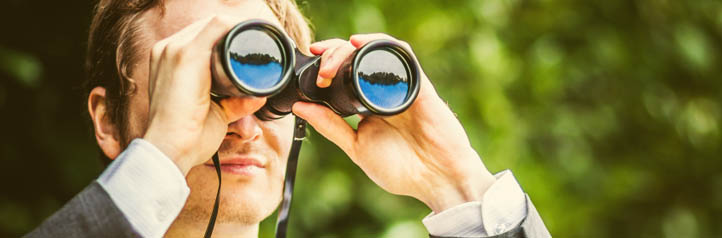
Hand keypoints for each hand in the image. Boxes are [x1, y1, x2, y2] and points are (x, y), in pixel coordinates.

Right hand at [143, 16, 265, 174]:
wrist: (169, 150)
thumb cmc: (186, 137)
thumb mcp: (215, 113)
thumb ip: (235, 103)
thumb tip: (258, 96)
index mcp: (170, 60)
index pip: (204, 36)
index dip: (230, 37)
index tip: (253, 47)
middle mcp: (169, 49)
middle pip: (212, 27)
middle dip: (240, 32)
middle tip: (265, 45)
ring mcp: (175, 49)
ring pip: (217, 23)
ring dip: (242, 29)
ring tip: (264, 39)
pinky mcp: (186, 56)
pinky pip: (218, 27)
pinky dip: (239, 28)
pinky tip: (255, 34)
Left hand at [292, 34, 496, 212]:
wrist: (436, 180)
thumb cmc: (402, 169)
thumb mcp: (356, 147)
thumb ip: (330, 126)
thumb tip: (300, 106)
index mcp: (368, 103)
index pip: (345, 72)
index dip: (326, 63)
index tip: (308, 65)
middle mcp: (384, 90)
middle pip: (356, 57)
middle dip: (332, 54)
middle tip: (319, 69)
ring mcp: (401, 85)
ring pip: (374, 50)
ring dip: (349, 48)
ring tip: (331, 56)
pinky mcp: (417, 84)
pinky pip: (400, 54)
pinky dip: (379, 44)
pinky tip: (360, 44)